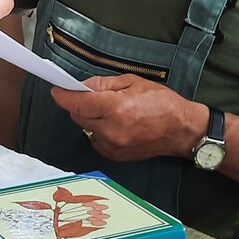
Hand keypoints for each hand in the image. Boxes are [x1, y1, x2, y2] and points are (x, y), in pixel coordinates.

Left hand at [50, 74, 206, 161]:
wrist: (181, 130)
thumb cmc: (162, 103)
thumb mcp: (133, 82)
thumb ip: (104, 84)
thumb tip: (83, 86)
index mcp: (116, 108)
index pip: (78, 103)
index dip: (64, 96)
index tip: (57, 90)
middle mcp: (111, 129)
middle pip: (78, 116)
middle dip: (80, 105)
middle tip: (92, 96)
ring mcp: (113, 146)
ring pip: (86, 129)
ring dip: (91, 118)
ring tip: (111, 111)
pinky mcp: (115, 156)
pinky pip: (96, 141)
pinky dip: (99, 131)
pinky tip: (115, 124)